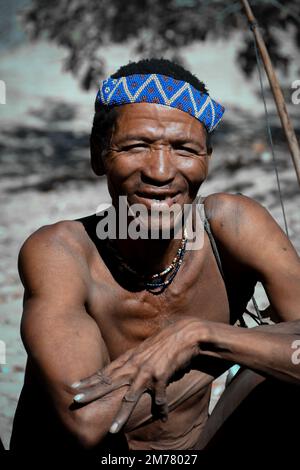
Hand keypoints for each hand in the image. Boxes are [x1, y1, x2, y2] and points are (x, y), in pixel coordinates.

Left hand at [72, 316, 203, 432]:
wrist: (185, 333)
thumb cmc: (166, 340)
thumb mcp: (145, 349)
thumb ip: (134, 360)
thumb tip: (126, 367)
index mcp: (129, 358)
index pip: (104, 370)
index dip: (89, 379)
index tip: (74, 386)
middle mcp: (134, 365)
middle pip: (108, 381)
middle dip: (92, 392)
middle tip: (76, 400)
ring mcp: (147, 371)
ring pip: (130, 397)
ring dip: (121, 415)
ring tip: (113, 430)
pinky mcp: (161, 376)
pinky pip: (159, 398)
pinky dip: (161, 408)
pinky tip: (162, 417)